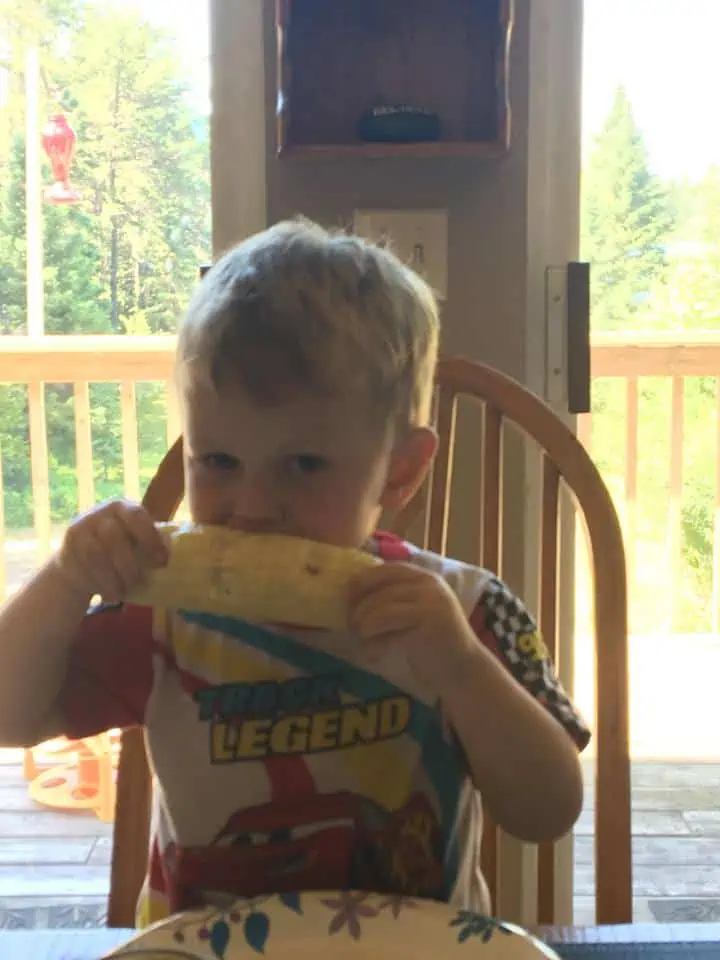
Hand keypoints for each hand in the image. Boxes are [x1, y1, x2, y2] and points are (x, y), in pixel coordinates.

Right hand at [52, 499, 168, 603]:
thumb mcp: (134, 541)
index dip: (150, 538)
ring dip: (113, 578)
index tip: (161, 562)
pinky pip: (83, 568)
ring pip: (96, 554)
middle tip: (139, 582)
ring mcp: (79, 530)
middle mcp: (98, 514)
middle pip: (113, 536)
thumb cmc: (117, 550)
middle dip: (129, 564)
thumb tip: (169, 557)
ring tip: (123, 592)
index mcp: (121, 507)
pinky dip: (99, 584)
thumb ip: (149, 544)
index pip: (136, 515)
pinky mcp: (66, 550)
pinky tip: (109, 595)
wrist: (77, 560)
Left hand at [347, 563, 475, 689]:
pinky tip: (374, 654)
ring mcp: (431, 600)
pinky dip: (374, 642)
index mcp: (423, 577)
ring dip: (363, 626)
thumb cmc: (431, 644)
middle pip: (379, 589)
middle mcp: (428, 584)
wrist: (462, 671)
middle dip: (358, 608)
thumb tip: (349, 593)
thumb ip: (391, 600)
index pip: (385, 570)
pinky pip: (388, 625)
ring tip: (362, 641)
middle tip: (351, 626)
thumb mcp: (411, 614)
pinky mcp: (430, 619)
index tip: (347, 597)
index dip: (362, 581)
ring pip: (380, 607)